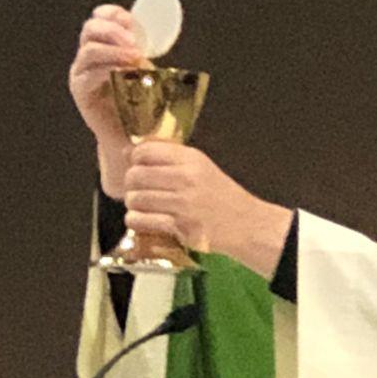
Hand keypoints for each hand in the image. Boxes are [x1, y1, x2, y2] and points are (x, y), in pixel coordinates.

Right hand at [68, 5, 149, 194]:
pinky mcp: (82, 92)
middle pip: (91, 29)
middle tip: (135, 42)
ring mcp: (83, 73)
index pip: (102, 17)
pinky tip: (124, 73)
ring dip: (113, 49)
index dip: (115, 14)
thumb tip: (157, 31)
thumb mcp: (150, 70)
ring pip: (89, 49)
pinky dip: (107, 69)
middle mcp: (90, 56)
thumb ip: (147, 51)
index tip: (132, 21)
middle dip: (113, 30)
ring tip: (135, 58)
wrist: (137, 137)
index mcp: (106, 44)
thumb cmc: (146, 103)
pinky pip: (88, 74)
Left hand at [124, 144, 292, 279]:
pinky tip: (143, 219)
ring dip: (133, 204)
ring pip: (136, 198)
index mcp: (191, 159)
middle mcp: (187, 179)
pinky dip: (136, 221)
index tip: (137, 166)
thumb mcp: (200, 167)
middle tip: (137, 189)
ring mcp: (183, 204)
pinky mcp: (180, 227)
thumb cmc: (221, 196)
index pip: (146, 150)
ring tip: (142, 206)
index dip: (135, 158)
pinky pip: (142, 220)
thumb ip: (168, 157)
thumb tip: (129, 151)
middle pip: (136, 175)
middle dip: (131, 184)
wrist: (247, 224)